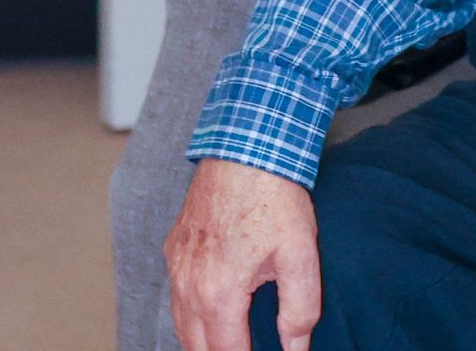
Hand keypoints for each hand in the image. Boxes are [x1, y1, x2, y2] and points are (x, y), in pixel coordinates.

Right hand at [165, 157, 319, 350]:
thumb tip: (296, 349)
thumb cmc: (275, 198)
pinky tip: (210, 313)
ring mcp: (177, 265)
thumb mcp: (301, 255)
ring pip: (180, 324)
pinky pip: (175, 295)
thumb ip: (300, 310)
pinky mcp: (174, 247)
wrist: (245, 147)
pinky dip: (189, 314)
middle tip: (244, 350)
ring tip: (228, 343)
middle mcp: (188, 285)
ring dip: (201, 341)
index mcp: (219, 293)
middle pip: (196, 347)